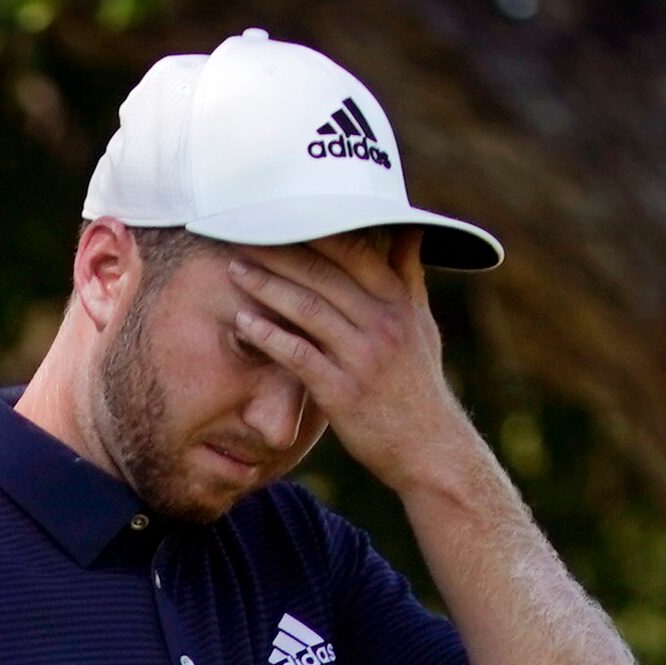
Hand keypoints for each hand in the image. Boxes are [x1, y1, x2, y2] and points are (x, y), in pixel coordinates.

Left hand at [226, 233, 479, 492]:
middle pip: (323, 274)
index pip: (354, 251)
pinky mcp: (342, 392)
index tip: (278, 215)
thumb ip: (409, 276)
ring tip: (234, 270)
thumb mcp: (422, 325)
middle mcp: (383, 324)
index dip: (313, 229)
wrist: (430, 450)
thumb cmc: (419, 387)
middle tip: (241, 234)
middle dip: (279, 252)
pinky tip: (242, 323)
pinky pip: (298, 356)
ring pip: (307, 309)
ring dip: (266, 287)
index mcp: (400, 303)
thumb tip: (409, 229)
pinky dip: (268, 336)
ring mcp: (363, 357)